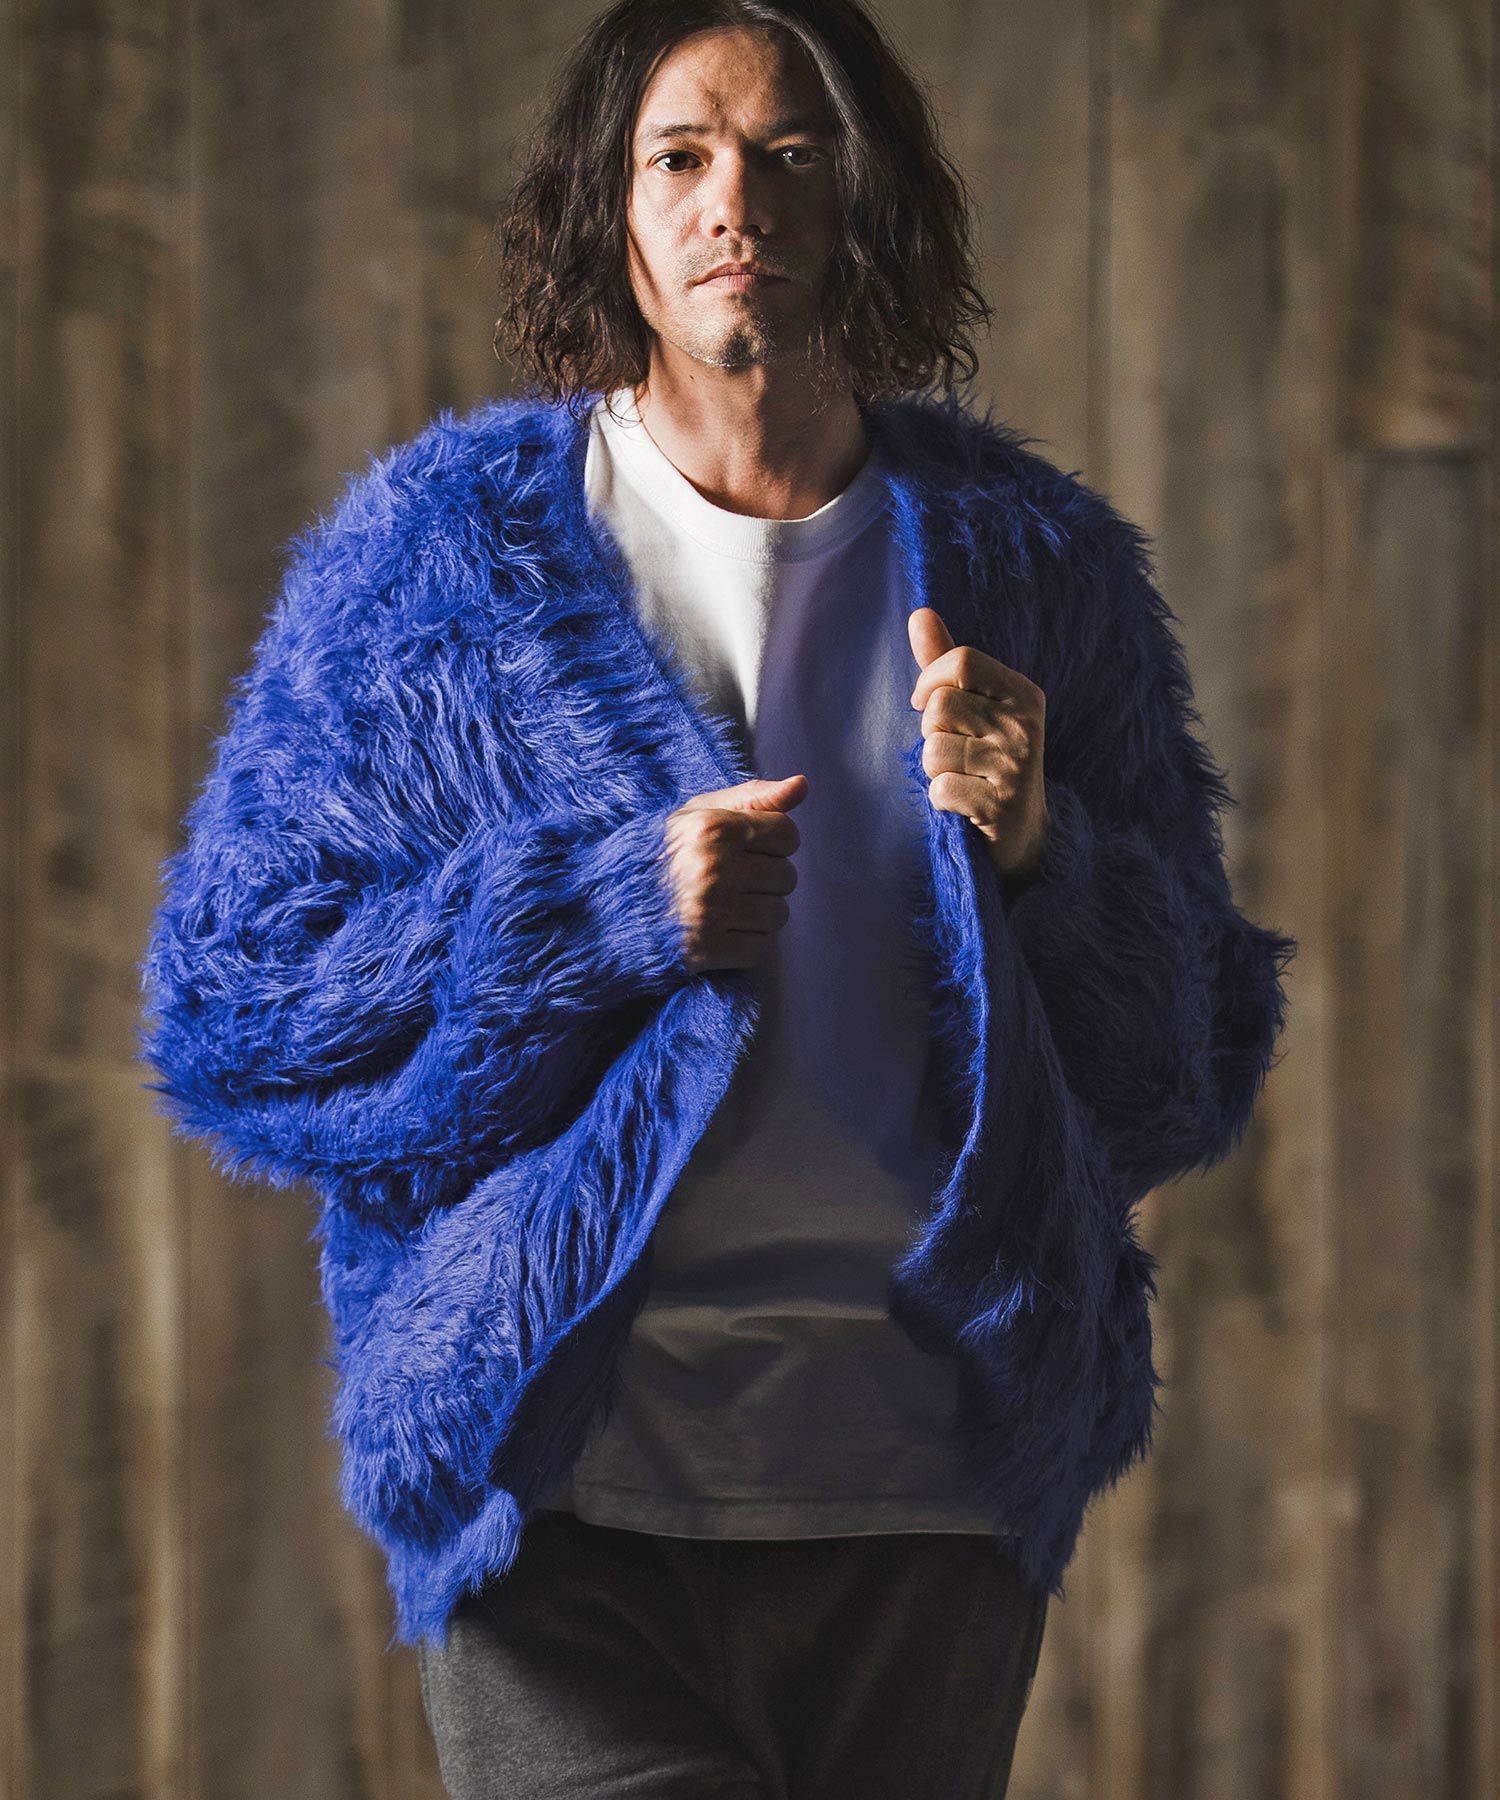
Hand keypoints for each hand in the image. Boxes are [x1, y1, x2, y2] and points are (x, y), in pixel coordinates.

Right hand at [665, 774, 806, 973]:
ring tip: (726, 905)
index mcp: (711, 828)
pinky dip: (746, 943)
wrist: (606, 906)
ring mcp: (711, 912)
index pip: (786, 834)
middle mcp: (714, 869)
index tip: (749, 849)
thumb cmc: (657, 854)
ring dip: (759, 913)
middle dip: (766, 879)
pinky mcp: (707, 950)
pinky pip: (760, 948)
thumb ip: (752, 798)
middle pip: (786, 877)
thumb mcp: (697, 814)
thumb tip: (802, 785)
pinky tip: (720, 930)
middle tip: (731, 880)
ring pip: (778, 915)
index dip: (774, 842)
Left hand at [907, 607, 1048, 886]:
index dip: (929, 682)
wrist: (1026, 834)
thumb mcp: (976, 707)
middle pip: (939, 707)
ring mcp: (1017, 765)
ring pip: (934, 750)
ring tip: (963, 778)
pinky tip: (965, 805)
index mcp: (1023, 693)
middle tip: (956, 753)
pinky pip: (941, 789)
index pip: (960, 661)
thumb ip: (946, 662)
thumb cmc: (990, 761)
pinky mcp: (1002, 804)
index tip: (925, 703)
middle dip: (931, 734)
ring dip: (934, 770)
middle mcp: (1026, 724)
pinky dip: (941, 801)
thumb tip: (919, 613)